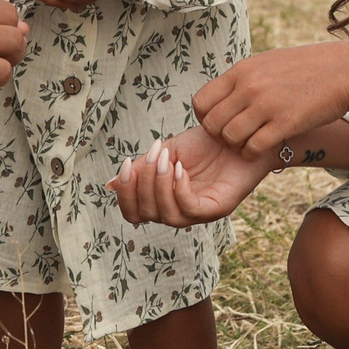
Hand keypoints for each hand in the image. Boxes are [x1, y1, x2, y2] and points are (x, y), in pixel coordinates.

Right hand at [110, 125, 277, 226]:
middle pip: (146, 214)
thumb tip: (110, 185)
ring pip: (167, 216)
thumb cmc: (205, 143)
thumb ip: (141, 168)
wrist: (238, 132)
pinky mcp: (217, 209)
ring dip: (160, 185)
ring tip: (166, 159)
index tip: (126, 165)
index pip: (133, 213)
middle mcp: (179, 210)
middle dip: (143, 183)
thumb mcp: (165, 151)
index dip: (124, 194)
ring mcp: (199, 213)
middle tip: (154, 154)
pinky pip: (190, 209)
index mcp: (164, 199)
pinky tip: (181, 169)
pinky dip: (179, 189)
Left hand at [192, 43, 348, 154]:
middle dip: (219, 137)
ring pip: (229, 137)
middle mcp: (249, 86)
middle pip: (211, 123)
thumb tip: (224, 93)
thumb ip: (243, 78)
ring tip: (250, 143)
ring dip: (237, 146)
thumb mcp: (267, 62)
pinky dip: (253, 154)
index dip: (205, 118)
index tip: (220, 123)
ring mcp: (266, 104)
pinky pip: (253, 148)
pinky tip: (263, 149)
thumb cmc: (307, 67)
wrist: (344, 70)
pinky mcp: (285, 122)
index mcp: (241, 71)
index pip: (200, 102)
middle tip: (235, 138)